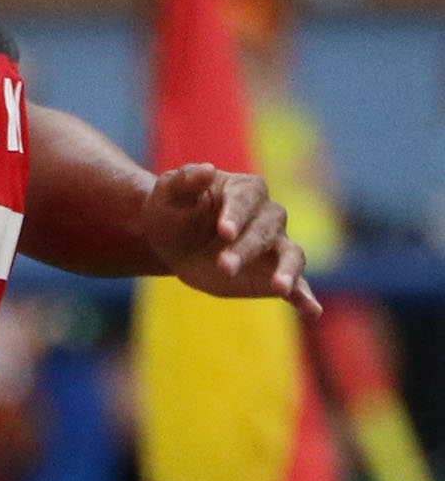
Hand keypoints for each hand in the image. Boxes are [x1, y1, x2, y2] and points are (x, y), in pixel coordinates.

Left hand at [141, 163, 322, 315]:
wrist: (173, 240)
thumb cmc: (172, 210)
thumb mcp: (168, 194)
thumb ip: (185, 181)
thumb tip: (206, 169)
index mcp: (245, 189)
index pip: (247, 199)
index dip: (236, 215)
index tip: (223, 231)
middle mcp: (268, 215)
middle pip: (264, 231)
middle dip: (245, 249)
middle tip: (224, 265)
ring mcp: (275, 245)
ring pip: (292, 255)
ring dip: (286, 272)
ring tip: (281, 288)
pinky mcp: (273, 274)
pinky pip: (296, 285)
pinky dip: (305, 297)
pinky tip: (313, 310)